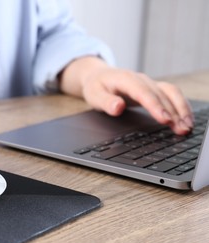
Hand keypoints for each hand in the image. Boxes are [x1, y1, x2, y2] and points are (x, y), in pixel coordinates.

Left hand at [60, 57, 193, 134]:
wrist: (98, 76)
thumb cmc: (96, 86)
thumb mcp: (94, 95)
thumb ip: (106, 102)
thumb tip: (118, 107)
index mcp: (126, 79)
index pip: (143, 92)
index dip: (155, 106)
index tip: (165, 119)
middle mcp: (141, 79)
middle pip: (161, 94)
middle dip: (173, 112)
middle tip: (181, 129)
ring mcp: (149, 83)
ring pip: (170, 93)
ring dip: (181, 109)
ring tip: (186, 127)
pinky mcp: (153, 89)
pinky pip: (171, 95)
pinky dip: (180, 107)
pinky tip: (185, 120)